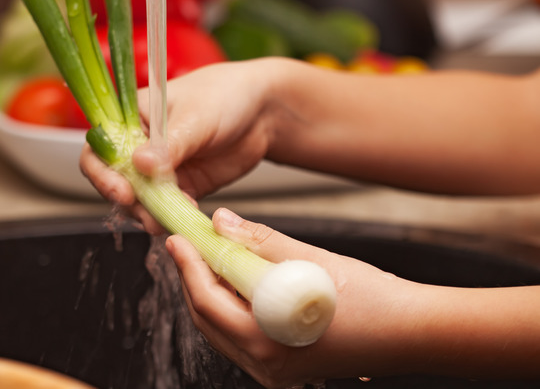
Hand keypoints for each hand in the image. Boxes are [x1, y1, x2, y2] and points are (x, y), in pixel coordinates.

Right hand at [80, 59, 292, 231]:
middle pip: (114, 180)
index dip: (102, 172)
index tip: (122, 191)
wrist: (263, 113)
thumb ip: (169, 144)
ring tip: (169, 218)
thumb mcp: (196, 117)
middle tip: (148, 213)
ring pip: (139, 200)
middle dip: (128, 201)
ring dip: (149, 213)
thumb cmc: (225, 96)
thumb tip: (140, 164)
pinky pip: (166, 208)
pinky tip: (185, 216)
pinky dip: (171, 217)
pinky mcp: (180, 187)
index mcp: (132, 117)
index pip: (100, 147)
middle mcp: (139, 145)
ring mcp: (159, 169)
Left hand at [166, 208, 423, 386]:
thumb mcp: (311, 261)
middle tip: (190, 244)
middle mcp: (265, 365)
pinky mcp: (284, 367)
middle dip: (194, 279)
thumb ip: (260, 242)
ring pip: (221, 330)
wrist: (414, 332)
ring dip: (212, 294)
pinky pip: (241, 338)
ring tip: (211, 258)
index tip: (178, 238)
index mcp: (266, 342)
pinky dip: (232, 309)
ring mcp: (274, 371)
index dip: (188, 266)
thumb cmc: (372, 299)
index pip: (207, 301)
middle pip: (208, 319)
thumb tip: (221, 222)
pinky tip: (237, 283)